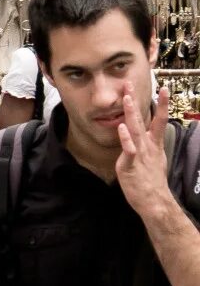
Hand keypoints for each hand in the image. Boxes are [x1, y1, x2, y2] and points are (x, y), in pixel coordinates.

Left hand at [115, 83, 172, 217]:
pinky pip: (128, 150)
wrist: (155, 201)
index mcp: (153, 144)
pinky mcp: (129, 165)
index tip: (163, 88)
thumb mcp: (156, 157)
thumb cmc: (153, 180)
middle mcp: (147, 146)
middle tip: (129, 83)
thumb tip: (151, 132)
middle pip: (141, 119)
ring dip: (130, 113)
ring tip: (125, 98)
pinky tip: (121, 127)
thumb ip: (151, 143)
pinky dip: (125, 139)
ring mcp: (139, 154)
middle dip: (135, 100)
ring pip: (134, 130)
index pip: (159, 120)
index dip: (162, 104)